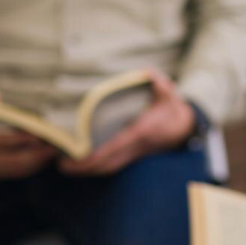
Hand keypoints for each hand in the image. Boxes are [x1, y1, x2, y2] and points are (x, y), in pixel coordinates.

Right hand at [0, 89, 55, 180]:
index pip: (1, 142)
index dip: (21, 139)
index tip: (39, 136)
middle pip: (13, 160)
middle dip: (36, 154)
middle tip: (55, 146)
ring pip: (16, 170)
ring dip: (37, 162)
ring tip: (54, 152)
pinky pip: (15, 173)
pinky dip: (31, 167)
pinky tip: (45, 158)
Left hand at [58, 70, 195, 175]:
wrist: (184, 127)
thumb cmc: (172, 108)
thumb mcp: (168, 93)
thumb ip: (159, 83)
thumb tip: (149, 73)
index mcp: (141, 132)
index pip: (114, 147)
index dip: (94, 156)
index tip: (76, 159)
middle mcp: (136, 146)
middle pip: (107, 164)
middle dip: (84, 169)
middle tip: (60, 165)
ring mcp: (134, 153)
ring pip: (109, 167)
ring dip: (87, 170)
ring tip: (64, 167)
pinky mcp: (131, 154)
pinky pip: (112, 164)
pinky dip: (95, 167)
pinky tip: (80, 165)